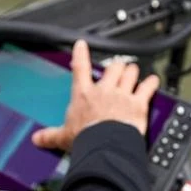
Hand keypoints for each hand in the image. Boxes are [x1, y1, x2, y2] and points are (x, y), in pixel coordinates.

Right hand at [31, 40, 159, 150]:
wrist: (104, 145)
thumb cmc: (85, 138)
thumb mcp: (64, 136)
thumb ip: (50, 135)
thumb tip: (37, 139)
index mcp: (84, 94)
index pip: (80, 68)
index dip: (81, 54)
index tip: (82, 45)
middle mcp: (104, 90)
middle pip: (113, 67)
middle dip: (117, 66)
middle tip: (118, 68)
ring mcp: (122, 95)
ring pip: (130, 72)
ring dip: (133, 71)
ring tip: (134, 72)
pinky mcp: (138, 103)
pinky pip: (147, 87)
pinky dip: (152, 83)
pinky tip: (153, 81)